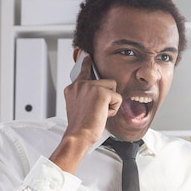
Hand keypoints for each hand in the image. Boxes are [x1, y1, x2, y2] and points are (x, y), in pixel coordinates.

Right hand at [50, 54, 121, 172]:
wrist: (78, 135)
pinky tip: (102, 114)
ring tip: (99, 112)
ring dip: (111, 102)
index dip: (86, 63)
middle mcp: (80, 84)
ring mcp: (90, 87)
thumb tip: (100, 93)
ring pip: (113, 88)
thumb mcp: (78, 106)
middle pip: (106, 82)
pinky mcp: (102, 92)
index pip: (83, 71)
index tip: (87, 55)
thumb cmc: (80, 126)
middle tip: (96, 111)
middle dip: (107, 96)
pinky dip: (113, 109)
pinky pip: (117, 98)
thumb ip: (85, 95)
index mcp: (73, 88)